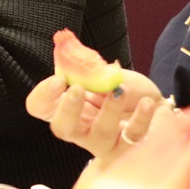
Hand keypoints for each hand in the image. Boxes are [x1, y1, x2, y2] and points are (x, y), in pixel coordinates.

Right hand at [26, 72, 164, 161]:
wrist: (150, 99)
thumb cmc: (118, 85)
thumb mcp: (101, 71)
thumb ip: (85, 66)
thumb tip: (66, 43)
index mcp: (64, 106)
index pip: (39, 107)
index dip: (43, 96)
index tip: (59, 79)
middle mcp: (79, 127)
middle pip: (62, 128)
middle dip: (68, 110)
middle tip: (78, 89)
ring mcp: (104, 140)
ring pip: (100, 136)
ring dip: (109, 111)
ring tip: (120, 90)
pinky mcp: (130, 145)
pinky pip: (133, 136)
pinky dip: (141, 118)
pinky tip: (146, 103)